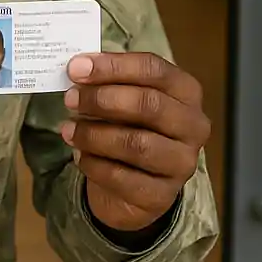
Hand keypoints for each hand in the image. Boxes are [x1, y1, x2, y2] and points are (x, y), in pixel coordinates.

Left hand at [60, 52, 210, 233]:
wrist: (135, 181)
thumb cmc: (129, 124)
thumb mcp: (123, 95)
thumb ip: (106, 80)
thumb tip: (77, 67)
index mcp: (185, 91)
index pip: (153, 69)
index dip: (112, 66)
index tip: (76, 68)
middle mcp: (193, 126)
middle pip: (149, 104)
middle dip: (102, 99)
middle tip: (70, 99)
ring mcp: (182, 163)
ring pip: (137, 144)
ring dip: (94, 134)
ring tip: (68, 130)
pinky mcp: (162, 195)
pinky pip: (123, 178)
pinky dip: (94, 164)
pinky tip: (79, 155)